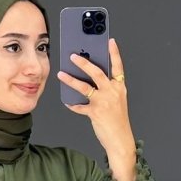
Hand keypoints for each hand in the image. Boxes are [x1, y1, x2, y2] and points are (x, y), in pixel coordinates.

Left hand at [58, 38, 135, 164]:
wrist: (120, 140)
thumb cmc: (118, 121)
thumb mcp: (117, 101)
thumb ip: (107, 89)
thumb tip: (91, 80)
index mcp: (120, 88)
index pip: (118, 67)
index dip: (114, 53)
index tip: (110, 40)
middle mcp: (112, 92)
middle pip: (97, 73)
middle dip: (84, 63)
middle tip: (73, 55)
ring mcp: (103, 102)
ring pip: (84, 87)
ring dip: (70, 80)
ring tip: (61, 74)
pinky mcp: (95, 113)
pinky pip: (79, 106)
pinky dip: (72, 104)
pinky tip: (67, 101)